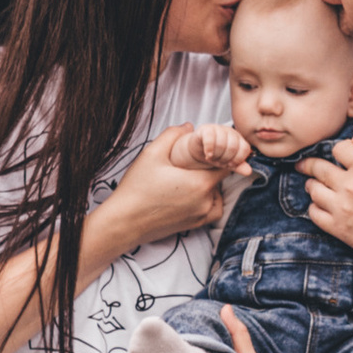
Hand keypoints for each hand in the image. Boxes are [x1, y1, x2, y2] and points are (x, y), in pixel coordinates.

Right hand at [106, 120, 250, 249]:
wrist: (124, 223)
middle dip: (211, 168)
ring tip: (190, 177)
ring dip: (210, 185)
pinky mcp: (194, 225)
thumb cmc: (137, 190)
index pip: (227, 165)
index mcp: (200, 183)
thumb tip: (189, 127)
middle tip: (193, 161)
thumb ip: (172, 135)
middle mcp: (206, 202)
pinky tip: (192, 194)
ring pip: (217, 194)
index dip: (222, 154)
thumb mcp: (151, 154)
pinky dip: (208, 201)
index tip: (211, 150)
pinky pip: (212, 210)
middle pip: (220, 179)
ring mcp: (201, 216)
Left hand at [303, 133, 352, 266]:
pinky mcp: (341, 229)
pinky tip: (320, 205)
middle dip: (311, 164)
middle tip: (305, 164)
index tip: (341, 155)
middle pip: (318, 167)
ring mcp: (343, 208)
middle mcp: (350, 185)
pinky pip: (315, 214)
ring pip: (313, 190)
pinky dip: (314, 207)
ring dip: (312, 184)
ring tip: (313, 184)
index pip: (339, 149)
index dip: (341, 149)